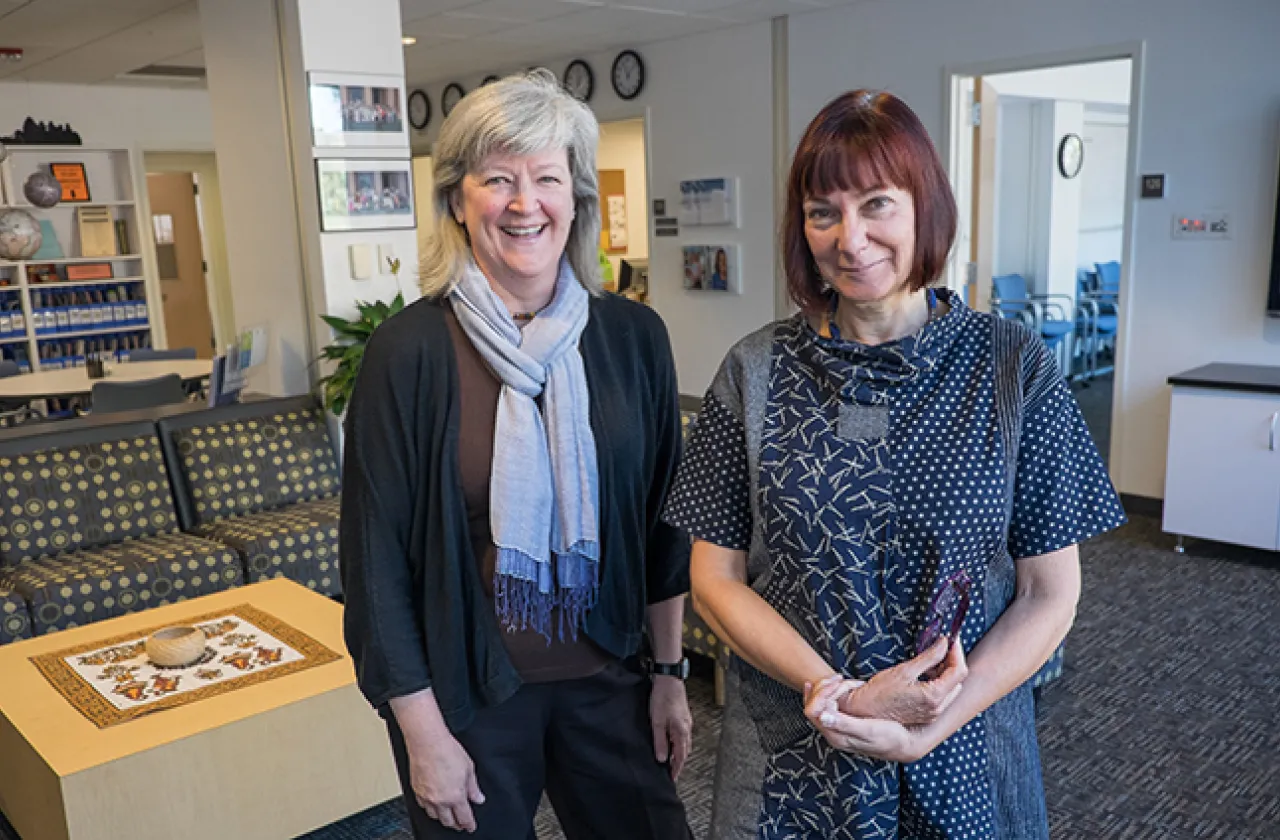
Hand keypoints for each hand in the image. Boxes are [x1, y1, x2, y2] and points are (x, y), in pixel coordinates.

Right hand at [404, 728, 484, 832]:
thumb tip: (478, 798)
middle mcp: (440, 800)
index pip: (464, 818)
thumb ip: (474, 787)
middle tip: (461, 823)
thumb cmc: (447, 751)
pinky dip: (430, 809)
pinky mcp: (416, 791)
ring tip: (448, 816)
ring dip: (443, 818)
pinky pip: (423, 807)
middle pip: (448, 821)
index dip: (469, 825)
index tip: (471, 827)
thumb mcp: (469, 769)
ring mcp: (426, 797)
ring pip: (434, 816)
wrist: (427, 742)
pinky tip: (433, 805)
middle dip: (456, 824)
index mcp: (455, 796)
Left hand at [649, 676, 692, 778]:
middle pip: (684, 751)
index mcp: (681, 732)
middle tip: (670, 773)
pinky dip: (678, 743)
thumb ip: (659, 742)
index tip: (671, 779)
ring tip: (669, 761)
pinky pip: (682, 735)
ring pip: (684, 743)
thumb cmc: (662, 698)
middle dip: (678, 763)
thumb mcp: (657, 722)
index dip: (676, 769)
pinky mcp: (683, 716)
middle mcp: (687, 728)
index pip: (680, 757)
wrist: (669, 678)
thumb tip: (661, 759)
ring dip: (678, 753)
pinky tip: (670, 742)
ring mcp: (686, 721)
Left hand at [803, 676, 932, 763]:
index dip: (821, 693)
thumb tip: (822, 716)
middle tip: (841, 677)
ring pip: (819, 703)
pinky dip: (832, 692)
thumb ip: (844, 724)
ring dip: (828, 688)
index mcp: (835, 735)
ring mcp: (837, 728)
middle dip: (824, 688)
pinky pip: (828, 704)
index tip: (839, 683)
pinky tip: (841, 684)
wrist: (904, 744)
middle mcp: (832, 733)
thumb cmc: (889, 738)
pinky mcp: (844, 723)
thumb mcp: (868, 730)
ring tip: (844, 679)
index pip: (813, 711)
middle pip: (812, 705)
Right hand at [837, 638, 966, 726]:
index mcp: (934, 696)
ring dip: (946, 672)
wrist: (864, 712)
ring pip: (951, 688)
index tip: (950, 638)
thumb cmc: (879, 692)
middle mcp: (938, 707)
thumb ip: (929, 657)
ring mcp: (933, 713)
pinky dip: (939, 683)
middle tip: (941, 646)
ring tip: (930, 659)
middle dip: (952, 661)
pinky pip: (942, 696)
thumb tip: (944, 643)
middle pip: (957, 680)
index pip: (959, 671)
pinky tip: (925, 674)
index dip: (956, 652)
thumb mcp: (905, 670)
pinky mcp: (927, 715)